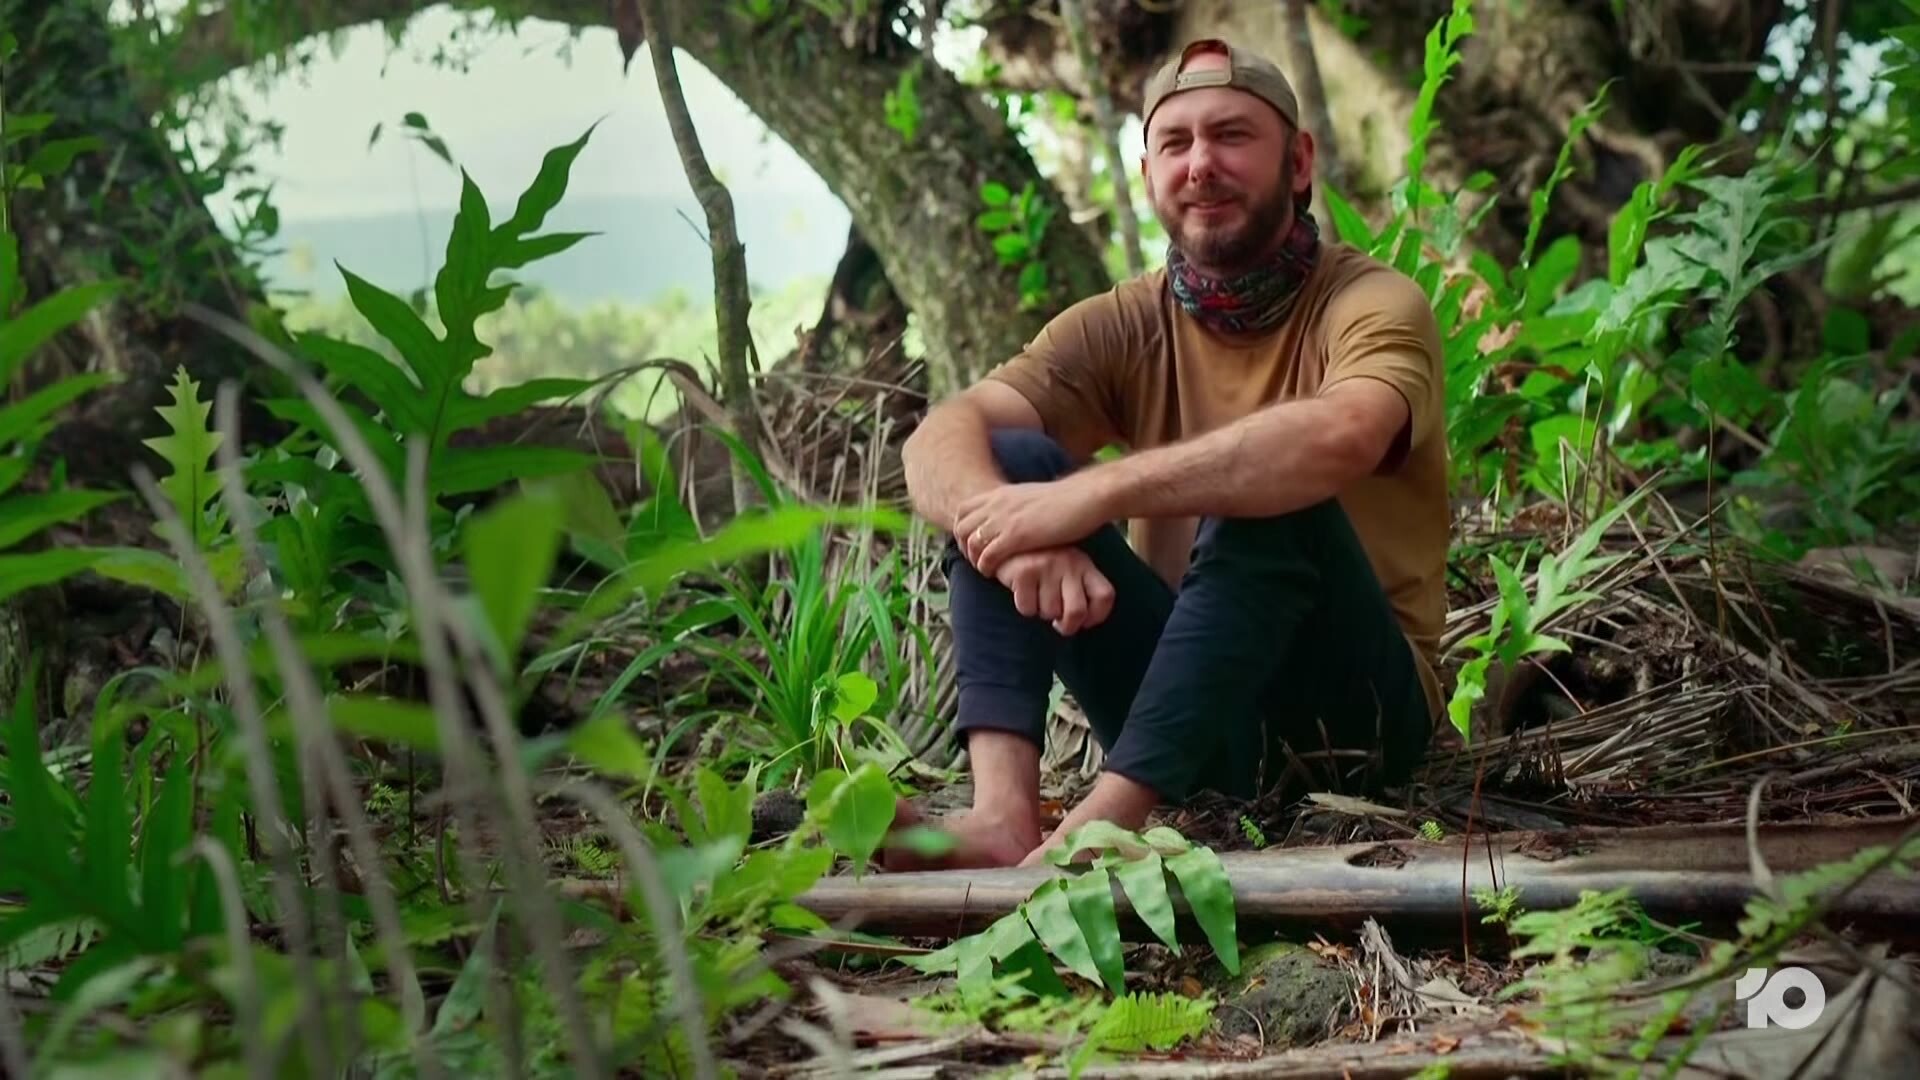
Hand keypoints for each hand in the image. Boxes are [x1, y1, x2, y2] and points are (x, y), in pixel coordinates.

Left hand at [955, 476, 1109, 575]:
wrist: (1084, 497)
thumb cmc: (1065, 501)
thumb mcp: (1031, 497)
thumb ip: (1016, 506)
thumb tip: (1013, 514)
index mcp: (1000, 494)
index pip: (963, 511)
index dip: (963, 531)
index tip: (974, 545)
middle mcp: (997, 505)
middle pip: (961, 528)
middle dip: (964, 547)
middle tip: (977, 561)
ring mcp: (1004, 520)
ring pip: (971, 544)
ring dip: (975, 560)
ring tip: (987, 570)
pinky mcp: (1016, 536)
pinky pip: (988, 556)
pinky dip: (986, 568)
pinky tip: (996, 574)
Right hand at [993, 547, 1115, 635]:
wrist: (1007, 541)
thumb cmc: (1040, 562)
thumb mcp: (1066, 568)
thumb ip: (1078, 589)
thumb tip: (1084, 621)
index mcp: (1084, 564)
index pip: (1105, 596)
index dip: (1097, 616)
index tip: (1085, 621)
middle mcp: (1069, 563)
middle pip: (1077, 612)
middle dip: (1067, 626)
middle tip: (1058, 623)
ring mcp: (1047, 566)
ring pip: (1049, 612)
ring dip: (1041, 612)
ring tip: (1036, 595)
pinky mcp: (1025, 572)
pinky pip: (1028, 608)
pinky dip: (1025, 606)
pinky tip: (1022, 591)